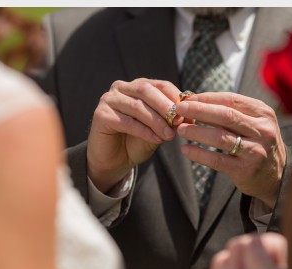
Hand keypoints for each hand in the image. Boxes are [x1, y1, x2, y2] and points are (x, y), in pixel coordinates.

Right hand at [87, 77, 181, 192]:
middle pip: (147, 90)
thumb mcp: (159, 131)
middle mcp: (122, 88)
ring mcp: (109, 99)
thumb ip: (170, 122)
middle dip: (166, 106)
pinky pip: (127, 122)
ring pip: (137, 106)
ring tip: (170, 136)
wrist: (115, 161)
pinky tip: (156, 140)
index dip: (176, 98)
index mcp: (138, 87)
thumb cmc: (138, 143)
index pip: (160, 85)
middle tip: (179, 121)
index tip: (190, 114)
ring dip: (156, 121)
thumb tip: (189, 116)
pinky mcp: (101, 114)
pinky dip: (144, 131)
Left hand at [175, 92, 286, 205]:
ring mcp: (255, 151)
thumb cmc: (258, 145)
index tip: (188, 98)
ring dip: (197, 132)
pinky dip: (199, 154)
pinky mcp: (246, 170)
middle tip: (179, 109)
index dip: (207, 98)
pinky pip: (217, 160)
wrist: (276, 178)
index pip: (232, 99)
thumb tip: (195, 100)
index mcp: (264, 114)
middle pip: (226, 115)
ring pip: (221, 137)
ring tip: (181, 130)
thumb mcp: (254, 124)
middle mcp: (263, 131)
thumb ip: (233, 112)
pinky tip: (186, 150)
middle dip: (199, 110)